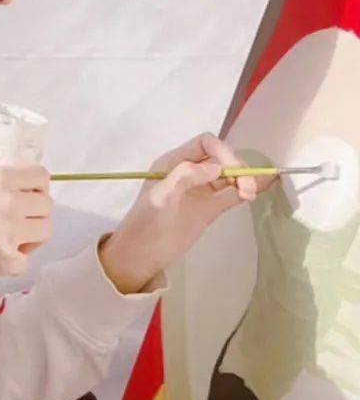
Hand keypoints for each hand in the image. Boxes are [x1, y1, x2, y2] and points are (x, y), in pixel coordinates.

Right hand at [0, 164, 51, 280]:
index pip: (40, 175)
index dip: (36, 184)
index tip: (27, 191)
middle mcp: (12, 203)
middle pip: (47, 205)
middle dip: (36, 210)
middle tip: (19, 216)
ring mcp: (12, 234)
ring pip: (45, 232)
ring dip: (33, 234)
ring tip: (15, 238)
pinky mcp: (7, 262)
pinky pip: (27, 261)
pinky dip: (17, 260)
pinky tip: (2, 257)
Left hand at [97, 132, 275, 293]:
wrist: (142, 255)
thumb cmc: (146, 222)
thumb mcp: (161, 196)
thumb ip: (185, 176)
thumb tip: (216, 167)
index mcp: (174, 162)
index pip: (205, 144)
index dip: (223, 151)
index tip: (232, 169)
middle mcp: (190, 172)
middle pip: (222, 158)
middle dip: (238, 167)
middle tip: (248, 186)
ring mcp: (201, 190)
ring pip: (230, 176)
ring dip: (244, 179)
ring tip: (250, 193)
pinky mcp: (210, 208)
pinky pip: (232, 193)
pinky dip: (245, 190)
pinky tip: (257, 192)